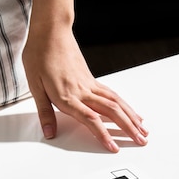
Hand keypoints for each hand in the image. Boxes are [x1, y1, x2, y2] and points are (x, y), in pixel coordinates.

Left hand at [22, 27, 147, 151]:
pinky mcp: (92, 79)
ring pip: (117, 102)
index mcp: (68, 95)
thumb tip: (49, 133)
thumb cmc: (40, 55)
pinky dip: (125, 106)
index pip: (90, 119)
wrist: (51, 31)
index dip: (103, 134)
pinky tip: (132, 112)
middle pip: (112, 111)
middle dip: (128, 128)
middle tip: (141, 141)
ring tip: (143, 130)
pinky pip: (113, 94)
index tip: (113, 147)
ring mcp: (90, 84)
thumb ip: (44, 112)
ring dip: (132, 117)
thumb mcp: (35, 86)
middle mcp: (83, 91)